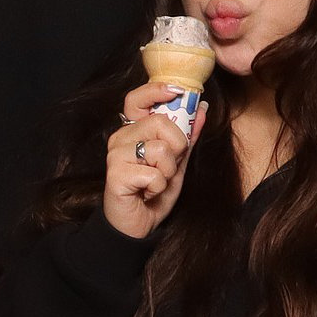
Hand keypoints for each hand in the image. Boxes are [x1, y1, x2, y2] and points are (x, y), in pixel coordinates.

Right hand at [102, 81, 205, 240]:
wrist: (137, 226)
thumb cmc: (153, 192)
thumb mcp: (177, 163)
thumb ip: (187, 137)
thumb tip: (202, 109)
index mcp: (132, 131)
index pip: (136, 99)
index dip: (156, 90)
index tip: (178, 90)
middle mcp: (120, 138)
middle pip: (159, 122)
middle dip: (177, 146)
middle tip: (170, 165)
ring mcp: (115, 155)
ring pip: (160, 149)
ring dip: (168, 172)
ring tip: (156, 183)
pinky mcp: (115, 174)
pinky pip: (153, 174)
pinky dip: (158, 187)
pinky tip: (147, 193)